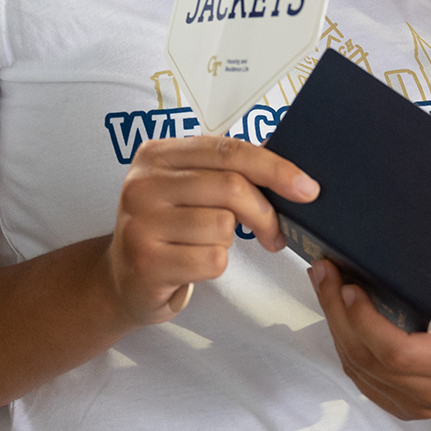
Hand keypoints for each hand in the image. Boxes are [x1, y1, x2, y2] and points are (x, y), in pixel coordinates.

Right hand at [104, 135, 318, 326]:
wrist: (122, 279)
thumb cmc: (169, 229)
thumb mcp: (187, 188)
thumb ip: (226, 171)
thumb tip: (289, 170)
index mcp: (156, 154)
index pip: (228, 150)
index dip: (274, 168)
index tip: (308, 188)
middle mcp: (143, 183)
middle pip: (231, 187)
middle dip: (265, 213)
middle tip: (275, 234)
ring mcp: (140, 223)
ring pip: (223, 226)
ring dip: (227, 242)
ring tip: (204, 247)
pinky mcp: (146, 262)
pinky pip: (211, 260)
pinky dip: (213, 265)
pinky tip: (191, 265)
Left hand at [309, 258, 430, 419]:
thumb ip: (425, 279)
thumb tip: (375, 252)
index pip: (396, 352)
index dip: (365, 322)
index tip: (348, 286)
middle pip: (368, 359)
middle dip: (339, 314)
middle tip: (323, 272)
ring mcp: (414, 406)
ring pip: (357, 367)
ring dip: (335, 324)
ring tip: (324, 283)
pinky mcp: (398, 406)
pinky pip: (359, 374)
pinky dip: (344, 341)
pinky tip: (336, 311)